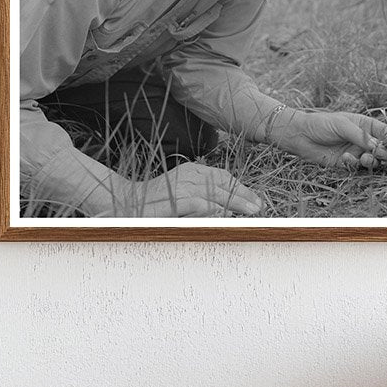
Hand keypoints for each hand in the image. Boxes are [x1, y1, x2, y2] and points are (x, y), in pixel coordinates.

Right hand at [126, 162, 262, 217]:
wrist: (128, 202)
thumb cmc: (156, 201)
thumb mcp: (183, 194)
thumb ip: (203, 196)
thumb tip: (227, 207)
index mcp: (193, 170)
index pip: (223, 177)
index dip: (241, 188)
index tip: (255, 199)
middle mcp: (190, 173)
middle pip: (224, 183)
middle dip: (244, 195)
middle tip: (258, 207)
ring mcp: (183, 184)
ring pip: (217, 192)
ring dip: (236, 202)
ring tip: (251, 211)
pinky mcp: (177, 197)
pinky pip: (202, 203)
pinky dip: (216, 210)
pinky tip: (227, 216)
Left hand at [277, 110, 386, 169]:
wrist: (300, 136)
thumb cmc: (321, 124)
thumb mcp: (342, 125)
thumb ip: (360, 136)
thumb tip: (378, 146)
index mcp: (365, 125)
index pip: (386, 132)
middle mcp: (363, 140)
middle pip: (385, 150)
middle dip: (386, 153)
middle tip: (378, 154)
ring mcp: (356, 152)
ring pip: (373, 161)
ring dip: (372, 161)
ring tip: (364, 158)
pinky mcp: (346, 164)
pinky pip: (357, 168)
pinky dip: (354, 164)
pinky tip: (345, 158)